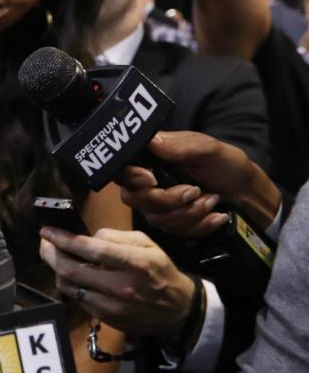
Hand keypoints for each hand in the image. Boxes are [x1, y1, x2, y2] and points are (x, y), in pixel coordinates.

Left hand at [39, 227, 195, 339]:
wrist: (178, 309)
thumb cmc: (160, 270)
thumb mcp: (146, 243)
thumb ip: (115, 236)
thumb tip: (88, 237)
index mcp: (134, 263)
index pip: (90, 249)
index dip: (63, 239)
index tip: (47, 231)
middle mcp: (120, 286)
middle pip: (71, 269)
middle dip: (50, 253)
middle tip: (43, 242)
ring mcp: (111, 306)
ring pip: (68, 286)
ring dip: (55, 269)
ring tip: (54, 256)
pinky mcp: (106, 318)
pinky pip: (77, 298)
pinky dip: (68, 284)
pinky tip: (69, 273)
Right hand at [118, 131, 280, 233]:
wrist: (250, 194)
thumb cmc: (228, 165)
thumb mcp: (209, 149)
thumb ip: (180, 146)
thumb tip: (150, 140)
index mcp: (152, 159)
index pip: (122, 168)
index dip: (130, 177)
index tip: (152, 179)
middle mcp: (149, 182)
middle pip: (133, 198)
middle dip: (166, 200)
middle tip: (195, 191)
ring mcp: (158, 206)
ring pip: (156, 218)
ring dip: (190, 213)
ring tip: (212, 200)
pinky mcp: (172, 224)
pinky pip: (175, 232)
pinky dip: (199, 225)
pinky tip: (216, 215)